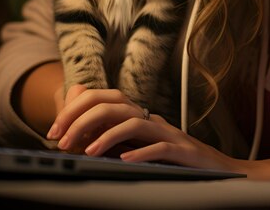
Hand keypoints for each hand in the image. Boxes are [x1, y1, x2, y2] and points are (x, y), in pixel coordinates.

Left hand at [45, 84, 269, 179]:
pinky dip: (141, 152)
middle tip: (61, 140)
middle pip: (114, 105)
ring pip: (134, 122)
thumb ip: (109, 131)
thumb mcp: (136, 145)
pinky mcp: (182, 152)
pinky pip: (160, 147)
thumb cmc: (173, 160)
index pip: (104, 98)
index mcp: (139, 116)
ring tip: (86, 151)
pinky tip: (124, 161)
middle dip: (82, 119)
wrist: (215, 170)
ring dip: (106, 135)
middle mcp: (151, 120)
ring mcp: (168, 134)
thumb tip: (78, 122)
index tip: (54, 131)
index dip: (76, 109)